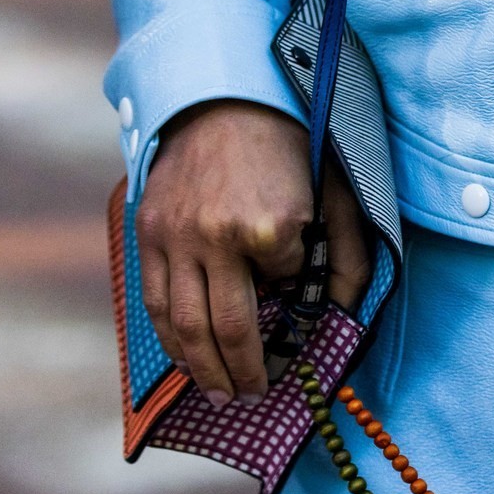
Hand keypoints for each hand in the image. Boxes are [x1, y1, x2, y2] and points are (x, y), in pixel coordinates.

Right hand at [136, 100, 372, 404]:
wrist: (222, 95)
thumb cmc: (287, 143)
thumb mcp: (336, 191)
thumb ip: (348, 254)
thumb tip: (344, 313)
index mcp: (267, 227)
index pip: (287, 285)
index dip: (296, 293)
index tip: (299, 296)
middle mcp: (215, 238)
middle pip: (228, 328)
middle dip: (243, 372)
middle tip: (253, 398)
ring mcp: (175, 236)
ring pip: (183, 324)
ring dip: (200, 368)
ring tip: (218, 393)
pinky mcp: (146, 231)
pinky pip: (153, 299)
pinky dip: (168, 337)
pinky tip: (184, 357)